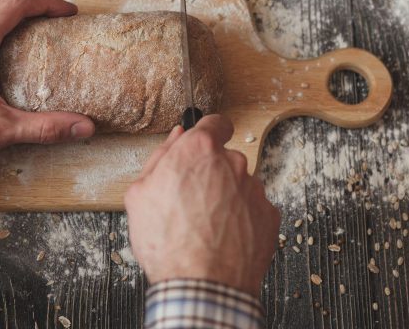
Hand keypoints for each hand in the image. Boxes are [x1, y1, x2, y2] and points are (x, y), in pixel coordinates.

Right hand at [124, 115, 279, 295]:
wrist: (202, 286)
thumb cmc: (168, 242)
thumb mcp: (140, 194)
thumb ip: (160, 157)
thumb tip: (175, 138)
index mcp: (199, 150)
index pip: (215, 122)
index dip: (208, 132)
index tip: (204, 143)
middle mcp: (232, 163)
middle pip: (225, 158)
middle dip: (212, 173)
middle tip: (191, 199)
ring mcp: (254, 189)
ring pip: (240, 184)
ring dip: (227, 197)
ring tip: (206, 225)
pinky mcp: (269, 215)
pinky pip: (253, 208)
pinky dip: (242, 218)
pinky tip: (223, 236)